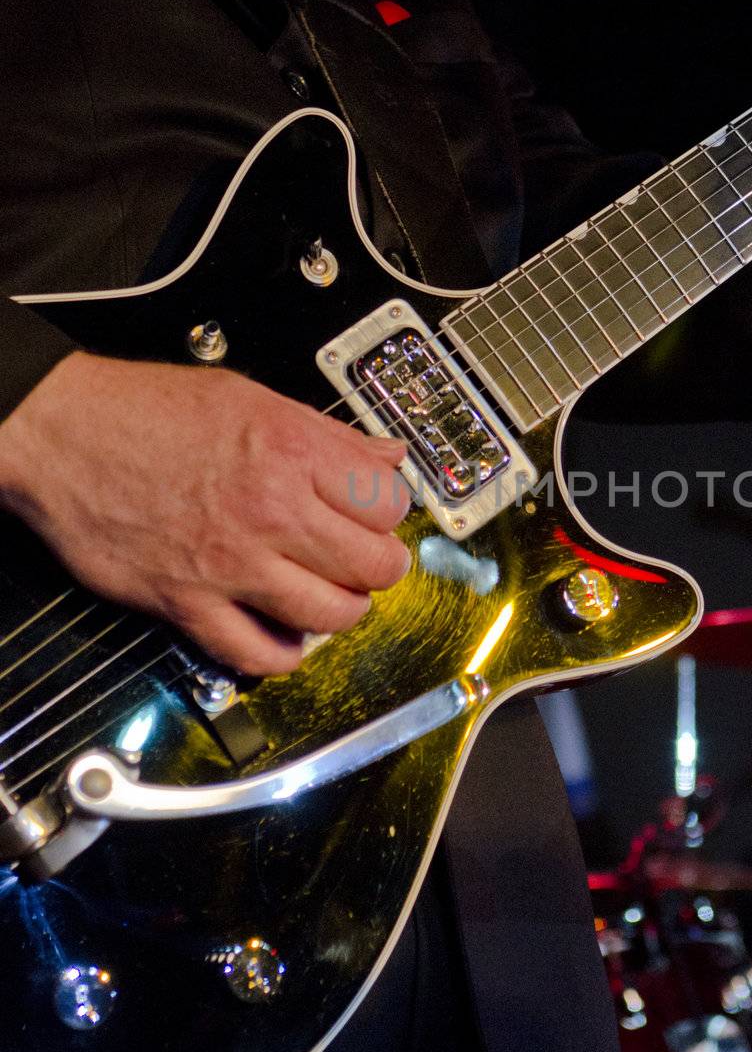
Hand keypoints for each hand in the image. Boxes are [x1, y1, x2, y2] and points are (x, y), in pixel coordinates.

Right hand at [0, 352, 410, 675]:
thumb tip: (387, 457)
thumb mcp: (251, 397)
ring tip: (330, 594)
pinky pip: (260, 653)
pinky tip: (286, 635)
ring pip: (331, 615)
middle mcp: (270, 509)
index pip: (389, 504)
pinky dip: (284, 655)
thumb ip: (327, 434)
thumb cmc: (145, 411)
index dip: (389, 512)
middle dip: (379, 567)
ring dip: (341, 611)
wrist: (61, 433)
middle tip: (365, 561)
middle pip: (373, 566)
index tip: (377, 516)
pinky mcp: (189, 604)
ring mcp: (231, 563)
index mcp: (291, 450)